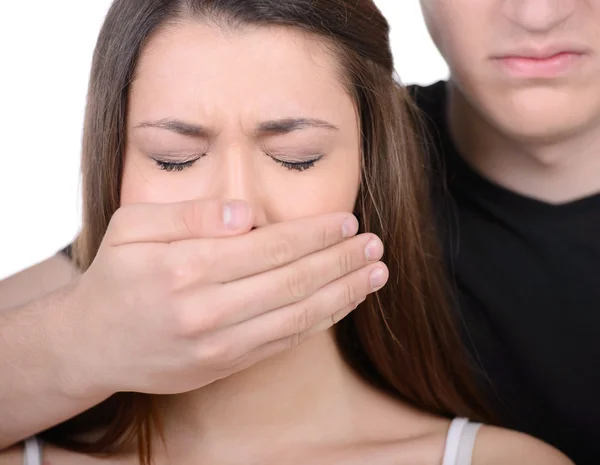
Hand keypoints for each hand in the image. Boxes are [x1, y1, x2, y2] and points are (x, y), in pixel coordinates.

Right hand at [55, 198, 387, 397]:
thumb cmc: (115, 277)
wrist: (91, 344)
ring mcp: (219, 344)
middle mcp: (208, 310)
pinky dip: (319, 321)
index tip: (347, 221)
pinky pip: (284, 343)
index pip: (271, 246)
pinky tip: (342, 303)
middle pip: (294, 282)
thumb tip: (245, 214)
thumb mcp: (133, 226)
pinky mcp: (225, 365)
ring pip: (298, 317)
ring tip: (375, 275)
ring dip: (343, 294)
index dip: (316, 234)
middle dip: (342, 262)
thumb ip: (189, 215)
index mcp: (187, 267)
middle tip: (376, 246)